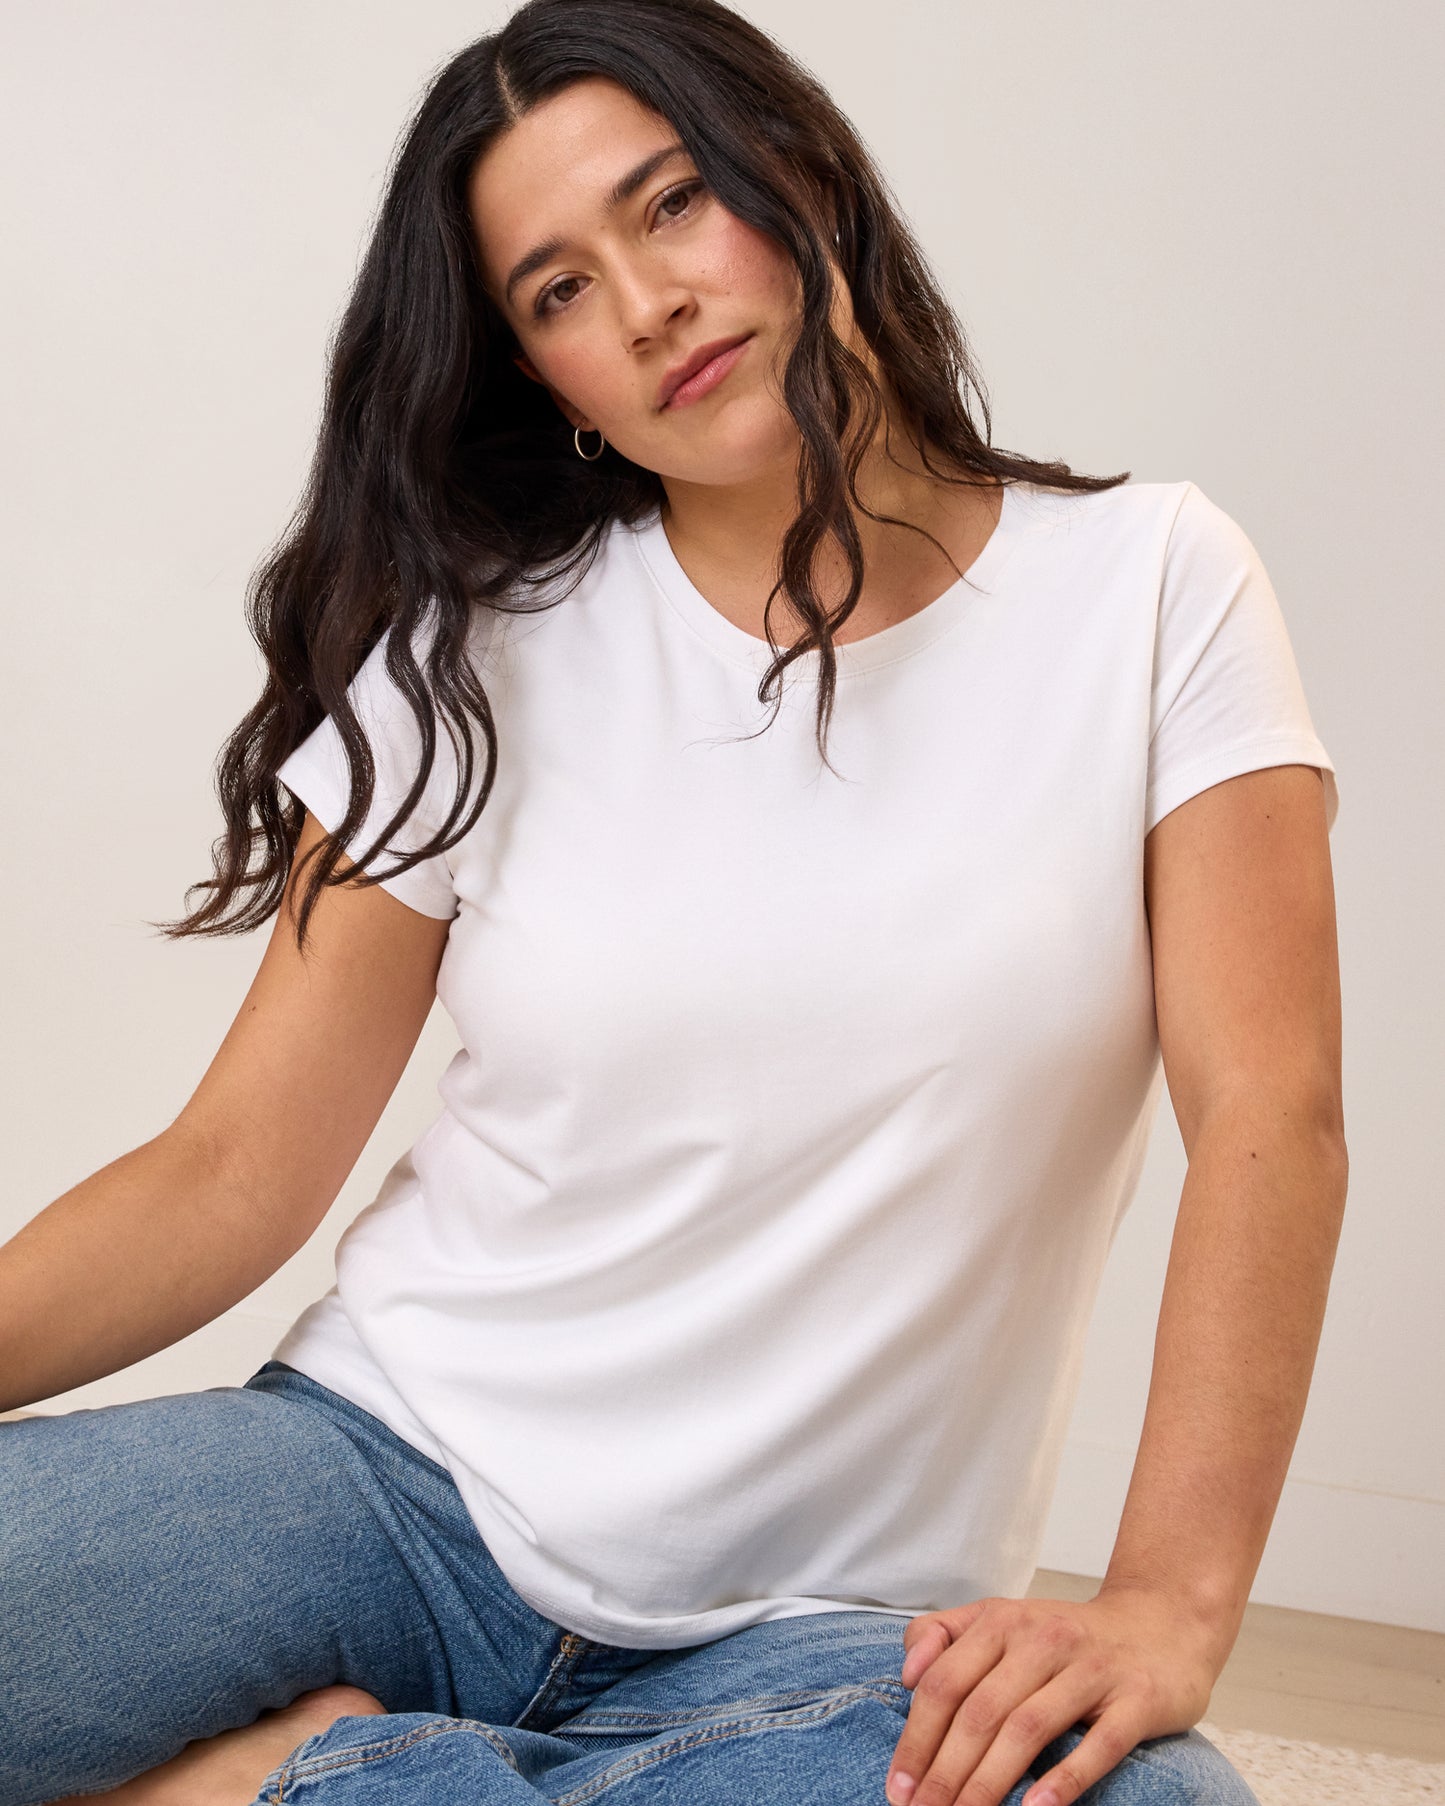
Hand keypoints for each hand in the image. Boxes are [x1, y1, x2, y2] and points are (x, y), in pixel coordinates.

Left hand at [884, 1585, 1223, 1805]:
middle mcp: (1044, 1639)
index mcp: (1003, 1621)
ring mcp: (1093, 1669)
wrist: (1163, 1622)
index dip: (917, 1736)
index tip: (898, 1786)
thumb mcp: (1003, 1618)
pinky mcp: (1138, 1700)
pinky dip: (1065, 1778)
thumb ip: (945, 1635)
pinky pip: (1099, 1744)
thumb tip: (907, 1675)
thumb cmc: (1067, 1636)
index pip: (946, 1682)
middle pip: (981, 1710)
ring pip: (1028, 1728)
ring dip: (989, 1782)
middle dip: (945, 1771)